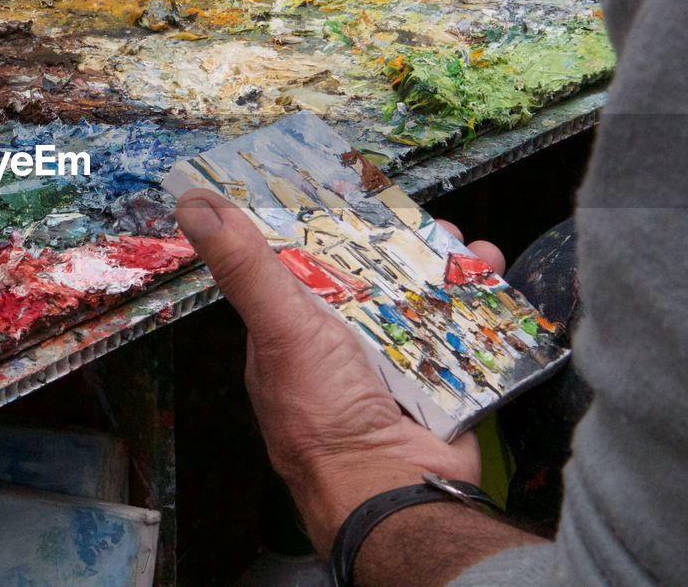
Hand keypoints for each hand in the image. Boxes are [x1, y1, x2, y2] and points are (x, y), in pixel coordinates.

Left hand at [175, 190, 502, 551]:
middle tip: (440, 226)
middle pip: (377, 280)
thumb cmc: (324, 414)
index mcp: (293, 332)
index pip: (313, 266)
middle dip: (410, 248)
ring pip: (424, 304)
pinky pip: (463, 336)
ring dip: (452, 272)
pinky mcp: (440, 388)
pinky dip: (484, 308)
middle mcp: (339, 349)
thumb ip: (245, 267)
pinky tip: (496, 280)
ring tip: (474, 249)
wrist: (392, 492)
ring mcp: (392, 370)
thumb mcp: (280, 327)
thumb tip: (191, 204)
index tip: (369, 196)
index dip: (340, 231)